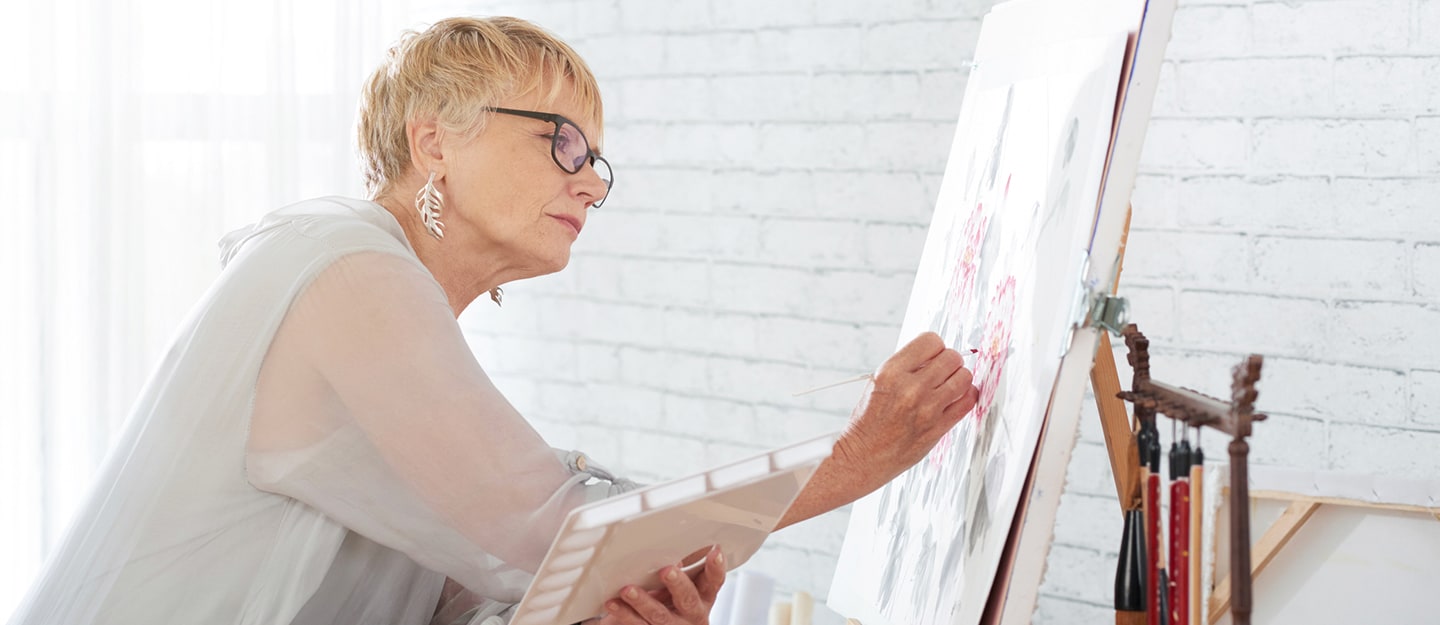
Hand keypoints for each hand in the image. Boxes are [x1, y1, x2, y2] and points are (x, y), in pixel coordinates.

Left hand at [599, 547, 724, 624]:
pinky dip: (624, 613)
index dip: (716, 567)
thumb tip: (671, 545)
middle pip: (688, 599)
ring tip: (628, 590)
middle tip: (667, 570)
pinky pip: (638, 624)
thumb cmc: (674, 600)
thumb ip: (682, 567)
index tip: (715, 552)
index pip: (714, 581)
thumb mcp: (685, 583)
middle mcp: (692, 613)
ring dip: (643, 601)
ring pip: (660, 615)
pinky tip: (614, 603)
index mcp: (704, 596)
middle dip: (677, 584)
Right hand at [837, 331, 978, 485]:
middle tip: (943, 371)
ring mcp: (927, 409)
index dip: (935, 347)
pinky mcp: (938, 427)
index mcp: (891, 372)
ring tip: (948, 385)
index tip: (933, 355)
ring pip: (964, 377)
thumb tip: (936, 355)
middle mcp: (911, 388)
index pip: (931, 341)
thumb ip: (907, 366)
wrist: (864, 455)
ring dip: (959, 378)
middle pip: (952, 357)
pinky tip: (957, 397)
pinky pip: (968, 402)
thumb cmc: (868, 420)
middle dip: (949, 361)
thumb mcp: (878, 382)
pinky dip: (967, 396)